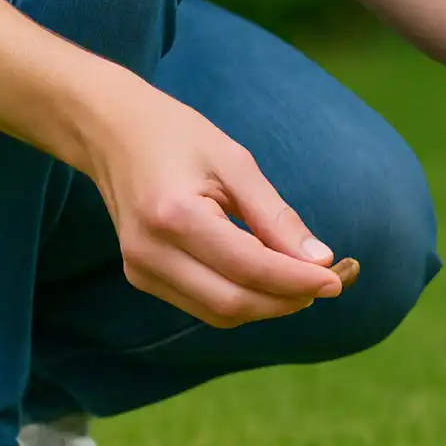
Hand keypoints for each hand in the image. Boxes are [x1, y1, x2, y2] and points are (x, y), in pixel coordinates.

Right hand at [78, 76, 344, 327]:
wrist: (111, 133)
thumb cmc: (178, 137)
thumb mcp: (235, 162)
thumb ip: (276, 215)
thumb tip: (320, 261)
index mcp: (174, 216)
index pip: (249, 268)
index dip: (297, 281)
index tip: (335, 280)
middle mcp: (150, 252)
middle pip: (233, 302)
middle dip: (286, 300)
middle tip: (326, 283)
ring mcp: (139, 269)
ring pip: (219, 313)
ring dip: (268, 305)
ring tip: (303, 281)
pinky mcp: (141, 277)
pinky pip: (203, 305)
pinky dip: (242, 299)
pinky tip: (268, 278)